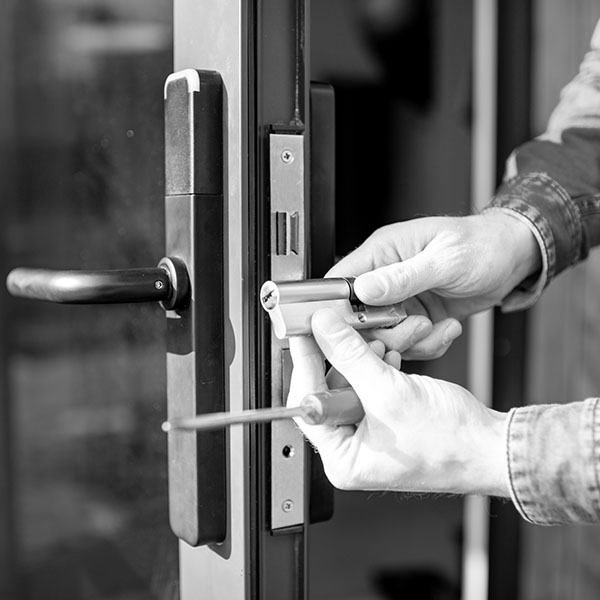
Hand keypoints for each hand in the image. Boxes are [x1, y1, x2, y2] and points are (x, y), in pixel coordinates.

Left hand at [288, 309, 508, 495]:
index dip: (307, 363)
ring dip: (366, 358)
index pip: (308, 403)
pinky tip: (392, 356)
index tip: (304, 334)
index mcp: (343, 458)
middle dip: (345, 357)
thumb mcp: (390, 391)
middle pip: (329, 389)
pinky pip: (371, 385)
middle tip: (344, 330)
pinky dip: (380, 366)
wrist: (492, 447)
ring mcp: (369, 434)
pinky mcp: (385, 419)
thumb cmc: (452, 443)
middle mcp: (352, 449)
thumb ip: (351, 356)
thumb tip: (324, 330)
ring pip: (352, 382)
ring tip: (382, 344)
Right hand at [327, 210, 540, 358]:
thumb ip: (403, 276)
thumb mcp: (445, 259)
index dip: (338, 309)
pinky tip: (447, 328)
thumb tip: (364, 288)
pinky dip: (428, 345)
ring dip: (411, 341)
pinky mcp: (416, 316)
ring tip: (437, 327)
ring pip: (384, 336)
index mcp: (383, 252)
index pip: (340, 282)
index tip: (352, 329)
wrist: (513, 258)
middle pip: (359, 318)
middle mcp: (385, 276)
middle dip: (386, 333)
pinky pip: (409, 342)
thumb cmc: (483, 244)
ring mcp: (400, 299)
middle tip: (416, 328)